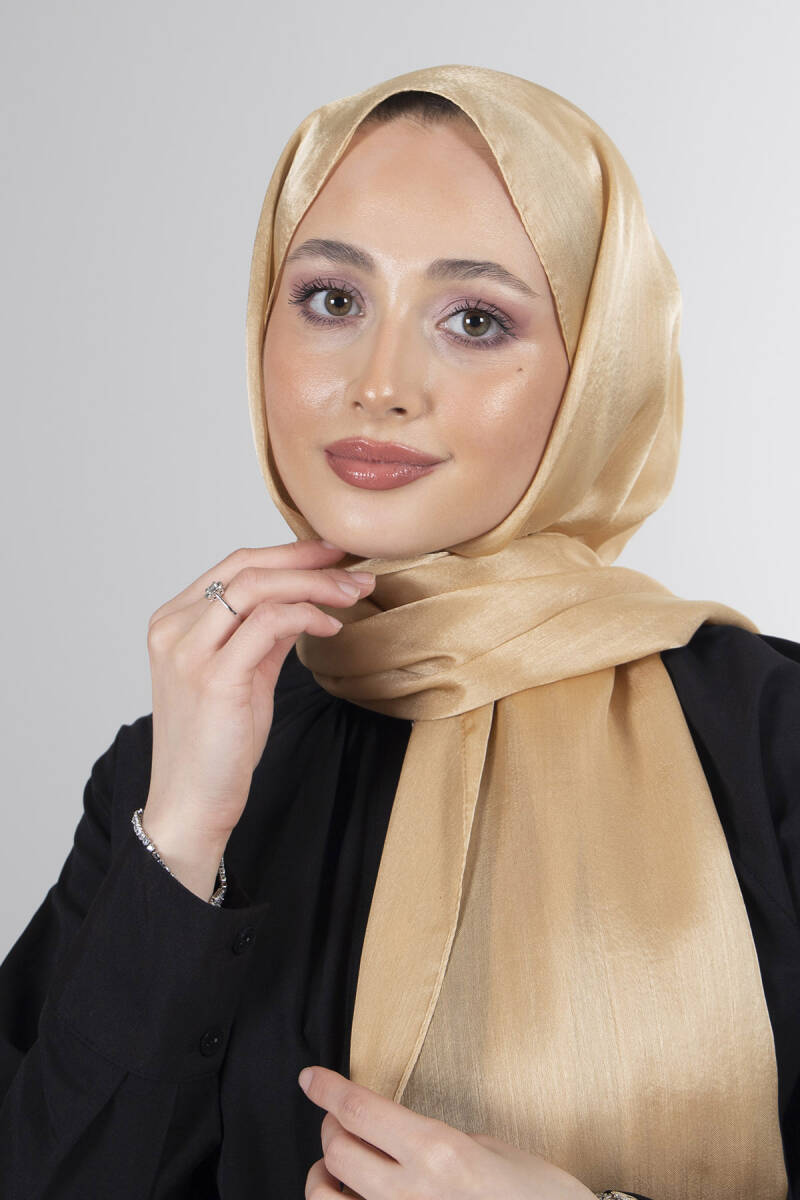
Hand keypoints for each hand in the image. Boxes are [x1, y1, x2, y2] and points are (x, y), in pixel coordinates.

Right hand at [141, 538, 375, 898]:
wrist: (191, 804)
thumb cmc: (216, 745)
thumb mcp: (242, 675)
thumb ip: (263, 635)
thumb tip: (303, 601)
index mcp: (174, 621)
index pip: (235, 565)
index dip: (289, 552)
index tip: (333, 553)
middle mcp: (174, 629)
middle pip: (247, 567)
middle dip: (308, 561)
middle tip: (355, 566)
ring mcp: (189, 652)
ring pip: (258, 588)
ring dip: (316, 585)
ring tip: (354, 594)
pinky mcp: (214, 678)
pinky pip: (268, 624)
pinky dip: (307, 616)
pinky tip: (331, 627)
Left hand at [300, 1065, 596, 1198]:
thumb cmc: (541, 1196)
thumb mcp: (491, 1149)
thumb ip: (437, 1141)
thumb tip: (400, 1137)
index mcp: (438, 1152)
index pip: (359, 1111)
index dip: (327, 1089)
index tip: (310, 1078)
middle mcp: (411, 1194)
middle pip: (337, 1149)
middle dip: (331, 1126)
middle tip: (342, 1119)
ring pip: (324, 1198)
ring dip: (325, 1176)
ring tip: (339, 1168)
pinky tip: (354, 1199)